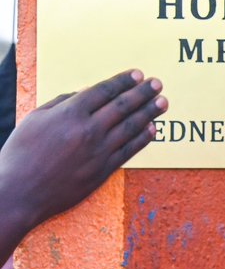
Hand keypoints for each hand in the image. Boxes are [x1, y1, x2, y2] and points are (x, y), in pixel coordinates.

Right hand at [0, 69, 166, 241]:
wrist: (18, 194)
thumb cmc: (20, 154)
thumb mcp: (35, 119)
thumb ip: (62, 102)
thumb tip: (85, 94)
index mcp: (70, 113)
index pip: (104, 91)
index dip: (123, 81)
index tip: (138, 75)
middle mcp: (88, 129)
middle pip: (123, 106)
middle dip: (143, 93)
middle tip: (158, 84)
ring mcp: (98, 150)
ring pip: (131, 126)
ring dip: (150, 112)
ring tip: (162, 102)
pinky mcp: (103, 170)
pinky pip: (130, 150)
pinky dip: (143, 138)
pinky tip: (153, 128)